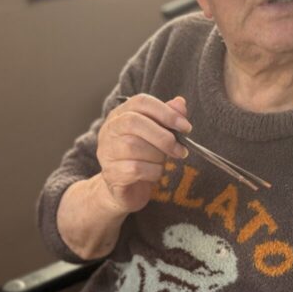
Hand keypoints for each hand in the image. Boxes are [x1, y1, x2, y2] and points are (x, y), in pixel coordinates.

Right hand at [95, 94, 191, 214]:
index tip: (185, 127)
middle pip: (134, 122)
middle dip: (163, 136)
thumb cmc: (143, 157)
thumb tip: (180, 103)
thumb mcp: (157, 135)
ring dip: (158, 157)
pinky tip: (154, 174)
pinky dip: (153, 172)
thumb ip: (167, 118)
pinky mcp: (111, 174)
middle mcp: (109, 130)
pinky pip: (136, 169)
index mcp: (120, 115)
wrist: (125, 190)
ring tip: (161, 162)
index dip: (166, 112)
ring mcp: (106, 152)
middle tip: (180, 149)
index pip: (140, 102)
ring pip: (135, 147)